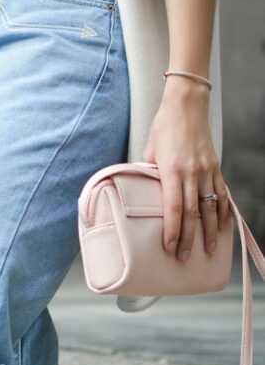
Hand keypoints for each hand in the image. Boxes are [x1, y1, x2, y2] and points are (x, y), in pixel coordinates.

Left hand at [141, 76, 230, 261]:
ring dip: (209, 231)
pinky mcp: (216, 167)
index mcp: (172, 170)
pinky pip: (222, 193)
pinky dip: (223, 212)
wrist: (187, 106)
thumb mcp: (149, 150)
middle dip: (189, 238)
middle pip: (192, 213)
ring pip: (210, 207)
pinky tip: (221, 227)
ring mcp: (207, 170)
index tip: (169, 247)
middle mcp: (192, 173)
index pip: (173, 207)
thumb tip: (141, 192)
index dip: (173, 230)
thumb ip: (147, 174)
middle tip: (185, 258)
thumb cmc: (164, 127)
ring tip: (207, 250)